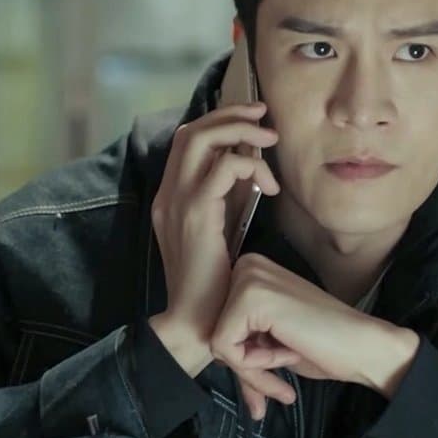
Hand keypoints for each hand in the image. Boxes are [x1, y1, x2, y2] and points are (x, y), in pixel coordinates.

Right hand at [148, 102, 280, 372]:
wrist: (197, 322)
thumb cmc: (215, 284)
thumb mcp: (217, 233)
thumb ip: (224, 200)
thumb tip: (246, 169)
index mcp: (170, 198)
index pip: (185, 140)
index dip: (218, 122)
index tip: (251, 120)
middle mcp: (167, 195)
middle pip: (190, 131)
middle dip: (229, 115)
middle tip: (262, 115)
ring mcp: (177, 203)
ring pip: (200, 140)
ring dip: (239, 131)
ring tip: (270, 140)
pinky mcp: (195, 216)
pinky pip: (222, 169)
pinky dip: (249, 165)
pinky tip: (268, 186)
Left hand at [209, 253, 420, 419]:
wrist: (362, 346)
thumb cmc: (324, 344)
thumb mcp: (270, 338)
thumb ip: (239, 337)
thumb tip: (201, 350)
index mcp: (251, 270)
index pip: (220, 321)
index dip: (245, 354)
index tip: (274, 361)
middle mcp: (246, 265)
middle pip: (215, 331)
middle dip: (245, 362)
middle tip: (280, 366)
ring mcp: (248, 278)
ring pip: (217, 341)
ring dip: (252, 366)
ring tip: (287, 356)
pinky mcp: (250, 298)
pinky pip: (226, 348)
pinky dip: (253, 366)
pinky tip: (286, 352)